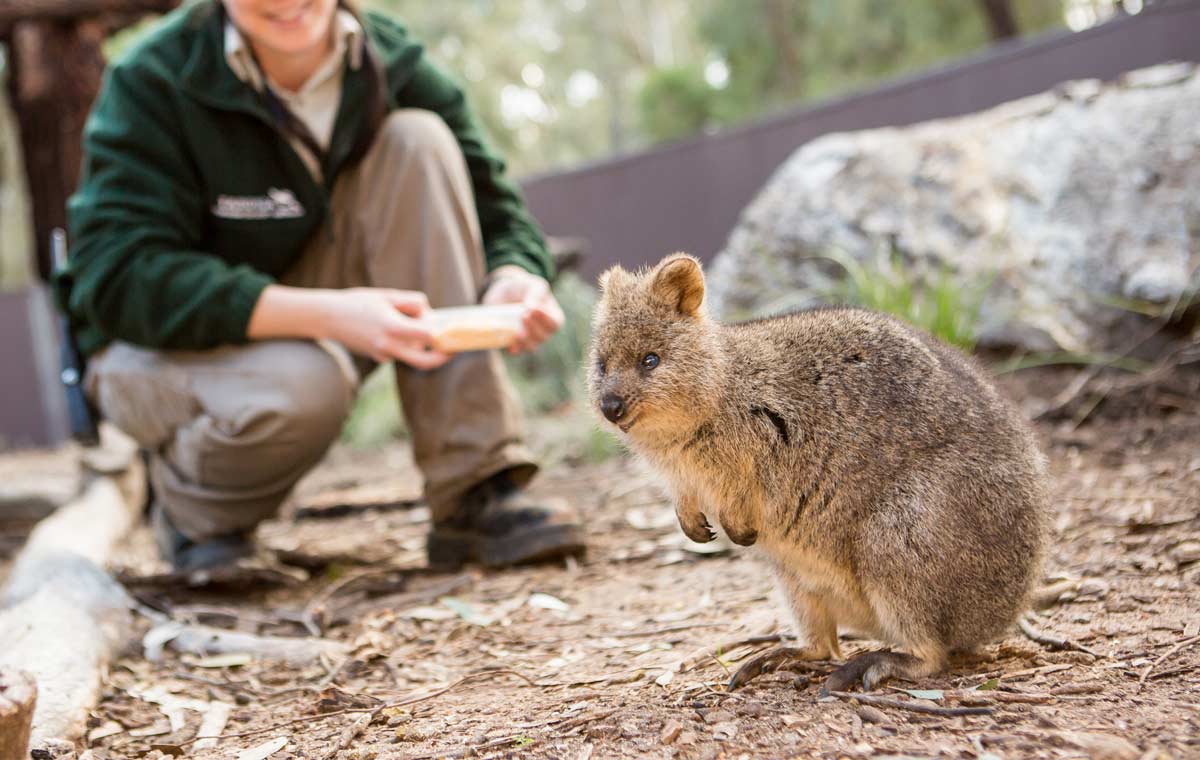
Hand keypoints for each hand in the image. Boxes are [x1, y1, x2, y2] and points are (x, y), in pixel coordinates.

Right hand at [322, 288, 449, 369]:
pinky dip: (403, 344)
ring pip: (412, 356)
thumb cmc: (358, 302)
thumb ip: (412, 303)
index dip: (440, 331)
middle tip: (452, 350)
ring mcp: (382, 355)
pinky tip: (389, 329)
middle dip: (442, 358)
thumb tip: (431, 315)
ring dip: (418, 345)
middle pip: (425, 362)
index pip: (428, 337)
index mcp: (393, 327)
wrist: (328, 317)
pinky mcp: (378, 358)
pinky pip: (399, 353)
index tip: (449, 328)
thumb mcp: (387, 295)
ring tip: (406, 323)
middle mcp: (388, 346)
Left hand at [481, 266, 563, 353]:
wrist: (501, 294)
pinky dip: (514, 349)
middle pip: (543, 337)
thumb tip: (532, 308)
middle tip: (523, 315)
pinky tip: (511, 346)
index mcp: (553, 317)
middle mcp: (543, 331)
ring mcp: (529, 339)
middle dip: (533, 328)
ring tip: (517, 331)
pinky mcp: (514, 343)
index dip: (546, 319)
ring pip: (531, 346)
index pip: (554, 324)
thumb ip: (536, 293)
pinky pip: (517, 351)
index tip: (533, 309)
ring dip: (525, 340)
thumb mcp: (532, 285)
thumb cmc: (522, 288)